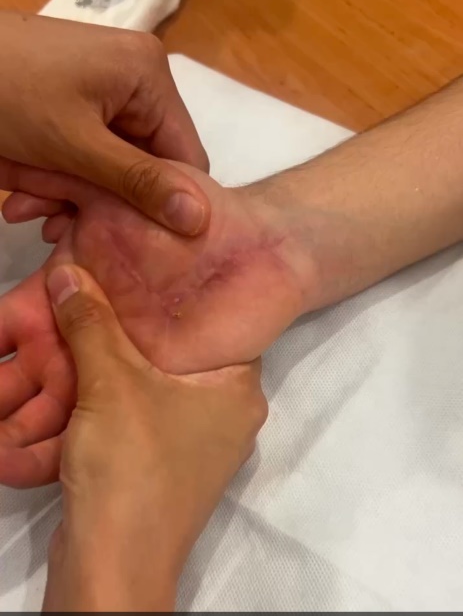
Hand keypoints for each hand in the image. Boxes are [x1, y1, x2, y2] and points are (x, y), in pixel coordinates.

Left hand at [0, 11, 208, 233]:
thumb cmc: (6, 94)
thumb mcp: (76, 146)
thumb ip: (139, 184)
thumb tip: (200, 221)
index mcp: (150, 77)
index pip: (186, 157)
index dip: (166, 203)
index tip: (138, 240)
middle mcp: (136, 81)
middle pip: (146, 163)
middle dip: (107, 202)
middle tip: (67, 232)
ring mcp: (105, 90)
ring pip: (115, 164)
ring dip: (78, 196)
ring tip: (39, 217)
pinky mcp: (78, 101)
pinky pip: (89, 152)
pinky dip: (64, 178)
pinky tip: (29, 198)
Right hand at [41, 264, 265, 611]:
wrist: (111, 565)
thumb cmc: (132, 465)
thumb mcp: (109, 383)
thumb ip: (91, 322)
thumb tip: (69, 272)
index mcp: (239, 389)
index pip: (219, 325)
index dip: (182, 296)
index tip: (148, 273)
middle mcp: (227, 415)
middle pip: (178, 354)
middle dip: (135, 330)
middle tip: (109, 291)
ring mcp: (197, 444)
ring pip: (153, 386)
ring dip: (115, 365)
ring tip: (87, 325)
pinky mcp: (164, 466)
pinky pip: (138, 416)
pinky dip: (109, 399)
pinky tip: (79, 373)